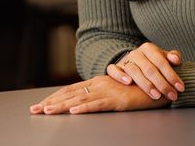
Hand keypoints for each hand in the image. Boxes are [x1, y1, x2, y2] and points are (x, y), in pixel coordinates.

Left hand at [29, 75, 168, 114]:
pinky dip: (85, 108)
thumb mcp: (118, 90)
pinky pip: (98, 105)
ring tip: (46, 112)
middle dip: (50, 102)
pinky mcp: (118, 100)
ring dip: (61, 106)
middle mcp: (99, 84)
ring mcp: (108, 91)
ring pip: (79, 100)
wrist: (160, 82)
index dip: (55, 97)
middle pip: (70, 94)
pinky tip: (74, 112)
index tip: (40, 105)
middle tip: (34, 110)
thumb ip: (104, 93)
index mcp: (98, 82)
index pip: (71, 90)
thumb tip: (87, 101)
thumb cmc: (140, 87)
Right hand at [106, 42, 183, 101]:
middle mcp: (136, 53)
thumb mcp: (163, 57)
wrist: (133, 62)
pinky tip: (129, 82)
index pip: (162, 62)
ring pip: (134, 71)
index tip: (180, 88)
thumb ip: (172, 57)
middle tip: (171, 96)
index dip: (172, 75)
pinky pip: (113, 70)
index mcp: (149, 48)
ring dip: (146, 84)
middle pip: (150, 69)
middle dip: (162, 84)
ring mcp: (125, 60)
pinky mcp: (115, 67)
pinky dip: (120, 75)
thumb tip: (176, 59)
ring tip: (156, 95)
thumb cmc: (152, 62)